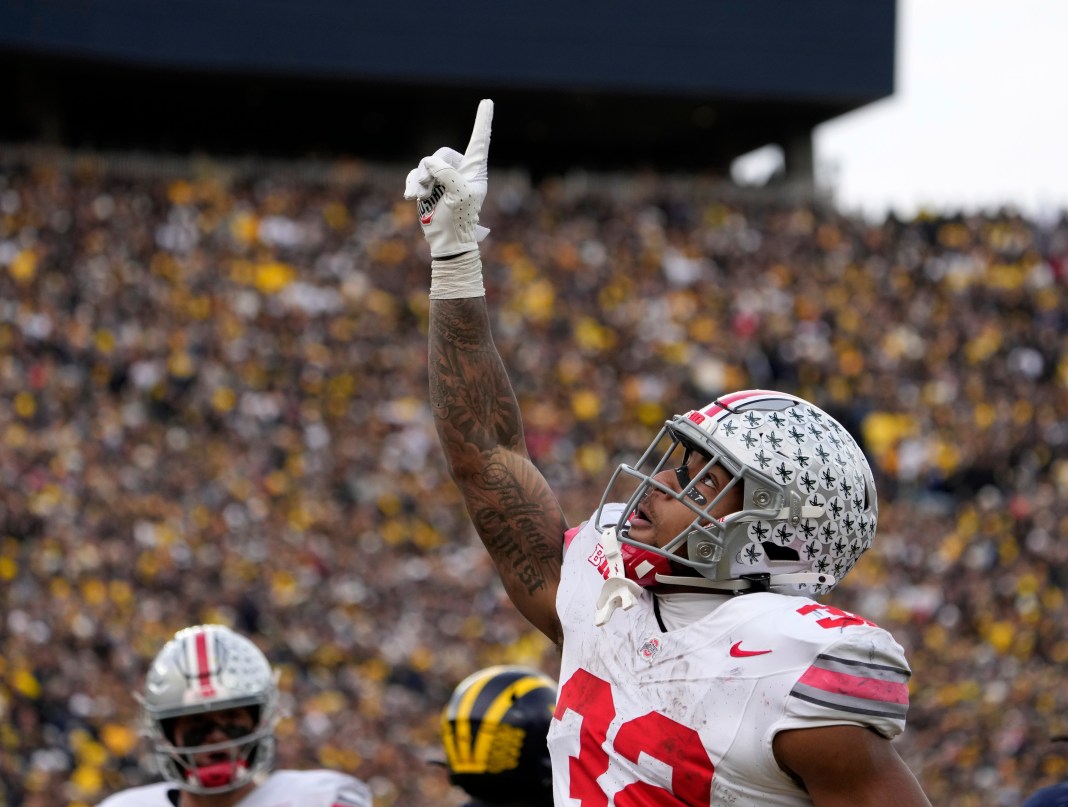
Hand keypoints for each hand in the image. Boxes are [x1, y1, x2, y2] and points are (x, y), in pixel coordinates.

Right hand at [404, 99, 493, 257]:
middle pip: (441, 153)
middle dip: (431, 169)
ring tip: (421, 196)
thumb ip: (447, 173)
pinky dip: (411, 183)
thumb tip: (430, 163)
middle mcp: (460, 170)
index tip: (487, 102)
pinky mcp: (428, 184)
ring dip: (420, 180)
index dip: (483, 121)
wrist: (446, 239)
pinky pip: (415, 174)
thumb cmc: (458, 219)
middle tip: (428, 187)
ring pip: (426, 164)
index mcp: (474, 171)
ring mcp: (443, 177)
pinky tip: (411, 197)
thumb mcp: (458, 194)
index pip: (480, 142)